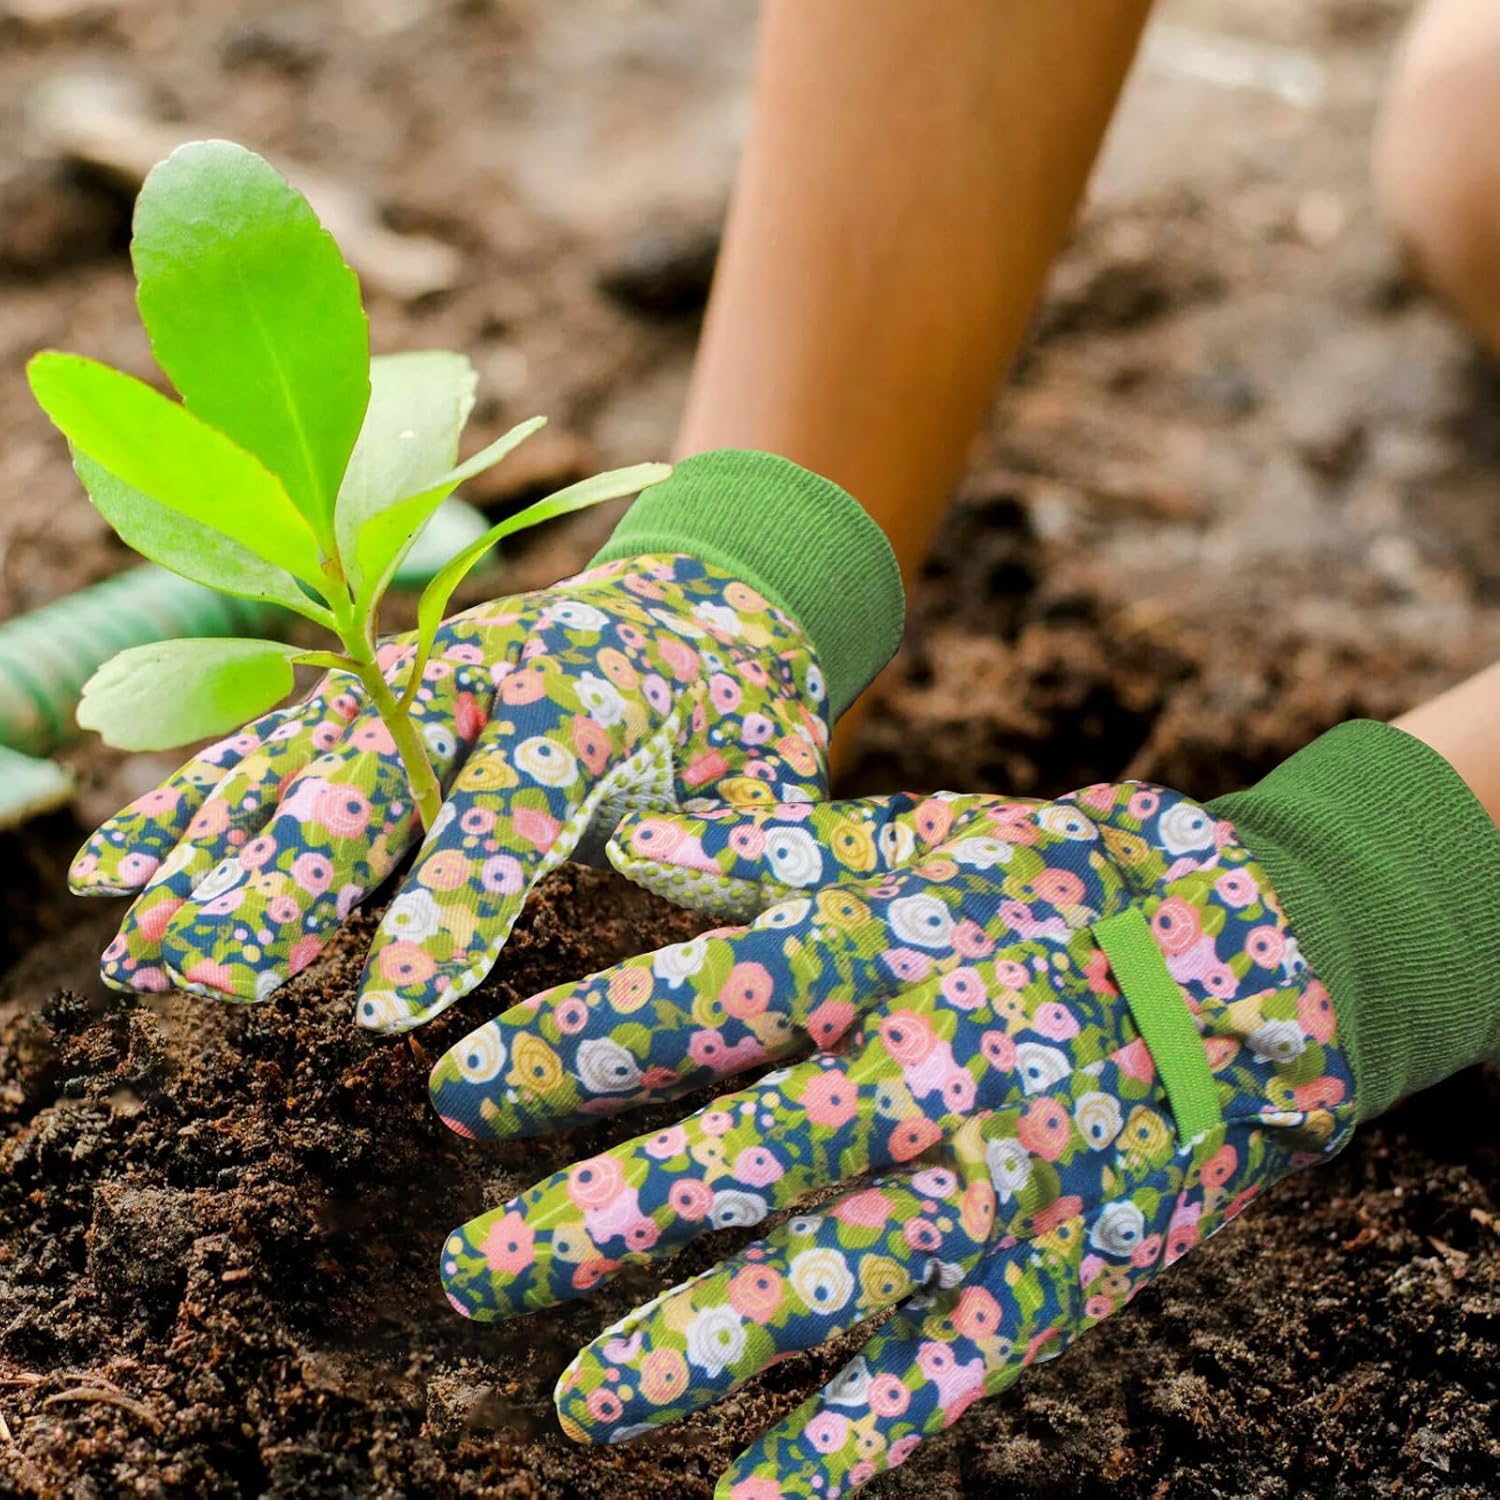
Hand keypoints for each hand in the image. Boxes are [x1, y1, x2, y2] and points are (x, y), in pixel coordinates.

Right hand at [72, 554, 829, 1029]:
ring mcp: (414, 676)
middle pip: (374, 778)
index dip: (451, 905)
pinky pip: (275, 751)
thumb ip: (737, 849)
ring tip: (143, 955)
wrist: (699, 607)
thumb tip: (676, 916)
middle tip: (215, 977)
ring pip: (301, 768)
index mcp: (591, 695)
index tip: (386, 1008)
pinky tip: (121, 874)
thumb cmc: (740, 716)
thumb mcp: (773, 778)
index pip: (512, 807)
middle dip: (292, 880)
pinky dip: (198, 811)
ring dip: (218, 862)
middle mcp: (483, 674)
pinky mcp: (375, 696)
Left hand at [430, 783, 1356, 1495]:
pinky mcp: (1056, 1270)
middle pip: (757, 1154)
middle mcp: (940, 1069)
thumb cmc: (1047, 889)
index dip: (576, 1048)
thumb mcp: (918, 839)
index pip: (709, 1001)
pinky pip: (949, 1368)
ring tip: (575, 1405)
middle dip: (606, 1218)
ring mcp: (1003, 1182)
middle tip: (469, 1272)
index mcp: (893, 950)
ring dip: (707, 1346)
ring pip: (844, 1278)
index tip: (452, 1092)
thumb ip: (770, 849)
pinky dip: (854, 1443)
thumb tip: (629, 838)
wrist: (1243, 969)